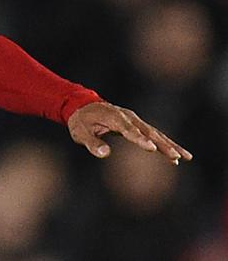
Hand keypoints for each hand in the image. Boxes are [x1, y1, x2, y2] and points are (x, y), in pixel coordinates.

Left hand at [68, 101, 192, 164]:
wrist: (82, 106)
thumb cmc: (80, 121)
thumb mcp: (80, 133)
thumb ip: (91, 143)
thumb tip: (105, 154)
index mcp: (113, 117)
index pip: (128, 129)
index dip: (139, 138)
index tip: (152, 148)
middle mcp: (128, 117)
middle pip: (148, 131)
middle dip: (163, 144)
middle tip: (176, 157)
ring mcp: (134, 120)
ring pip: (155, 133)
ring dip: (170, 145)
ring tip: (185, 158)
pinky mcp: (137, 124)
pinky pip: (153, 134)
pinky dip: (165, 144)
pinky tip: (175, 156)